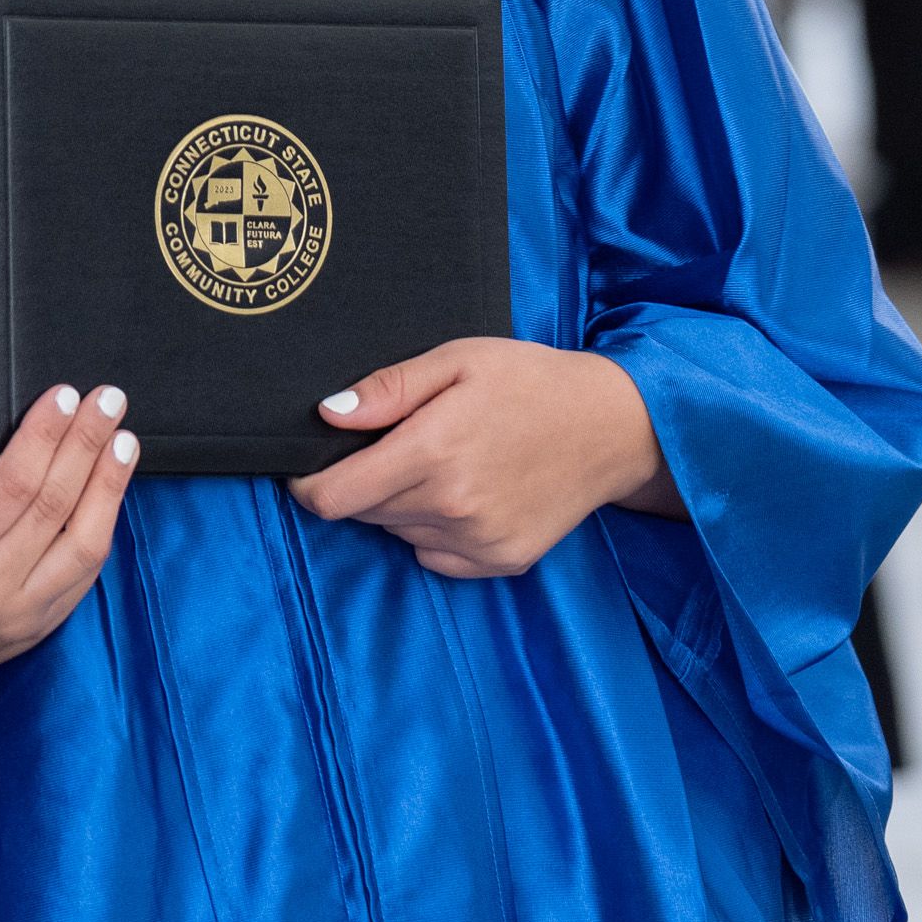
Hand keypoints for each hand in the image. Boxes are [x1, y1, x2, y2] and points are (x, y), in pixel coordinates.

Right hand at [0, 383, 136, 693]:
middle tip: (109, 402)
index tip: (66, 397)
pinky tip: (112, 489)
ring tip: (124, 441)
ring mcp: (22, 614)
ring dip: (109, 484)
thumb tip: (22, 424)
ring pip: (83, 542)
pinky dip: (104, 522)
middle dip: (85, 445)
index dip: (44, 436)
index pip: (10, 485)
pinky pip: (87, 570)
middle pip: (52, 506)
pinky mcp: (46, 625)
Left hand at [289, 338, 679, 578]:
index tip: (308, 470)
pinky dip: (433, 532)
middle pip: (364, 513)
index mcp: (431, 453)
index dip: (308, 486)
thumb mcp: (456, 360)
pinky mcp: (504, 561)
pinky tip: (462, 495)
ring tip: (438, 464)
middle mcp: (451, 506)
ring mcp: (480, 540)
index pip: (335, 497)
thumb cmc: (530, 382)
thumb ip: (387, 390)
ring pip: (399, 533)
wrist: (613, 426)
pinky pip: (436, 557)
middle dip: (360, 484)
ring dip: (399, 506)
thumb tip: (327, 415)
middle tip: (391, 448)